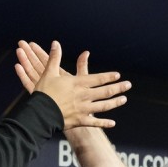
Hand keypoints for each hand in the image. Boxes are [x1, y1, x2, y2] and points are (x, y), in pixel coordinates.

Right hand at [14, 40, 129, 129]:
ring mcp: (83, 109)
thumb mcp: (49, 73)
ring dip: (115, 103)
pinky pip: (95, 123)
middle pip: (105, 92)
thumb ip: (55, 58)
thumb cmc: (44, 93)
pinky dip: (104, 123)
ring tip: (124, 100)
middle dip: (118, 88)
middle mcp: (84, 96)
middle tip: (128, 85)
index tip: (118, 75)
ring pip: (103, 106)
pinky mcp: (80, 120)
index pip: (97, 79)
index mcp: (77, 84)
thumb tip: (56, 43)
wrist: (40, 113)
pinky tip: (113, 123)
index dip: (108, 77)